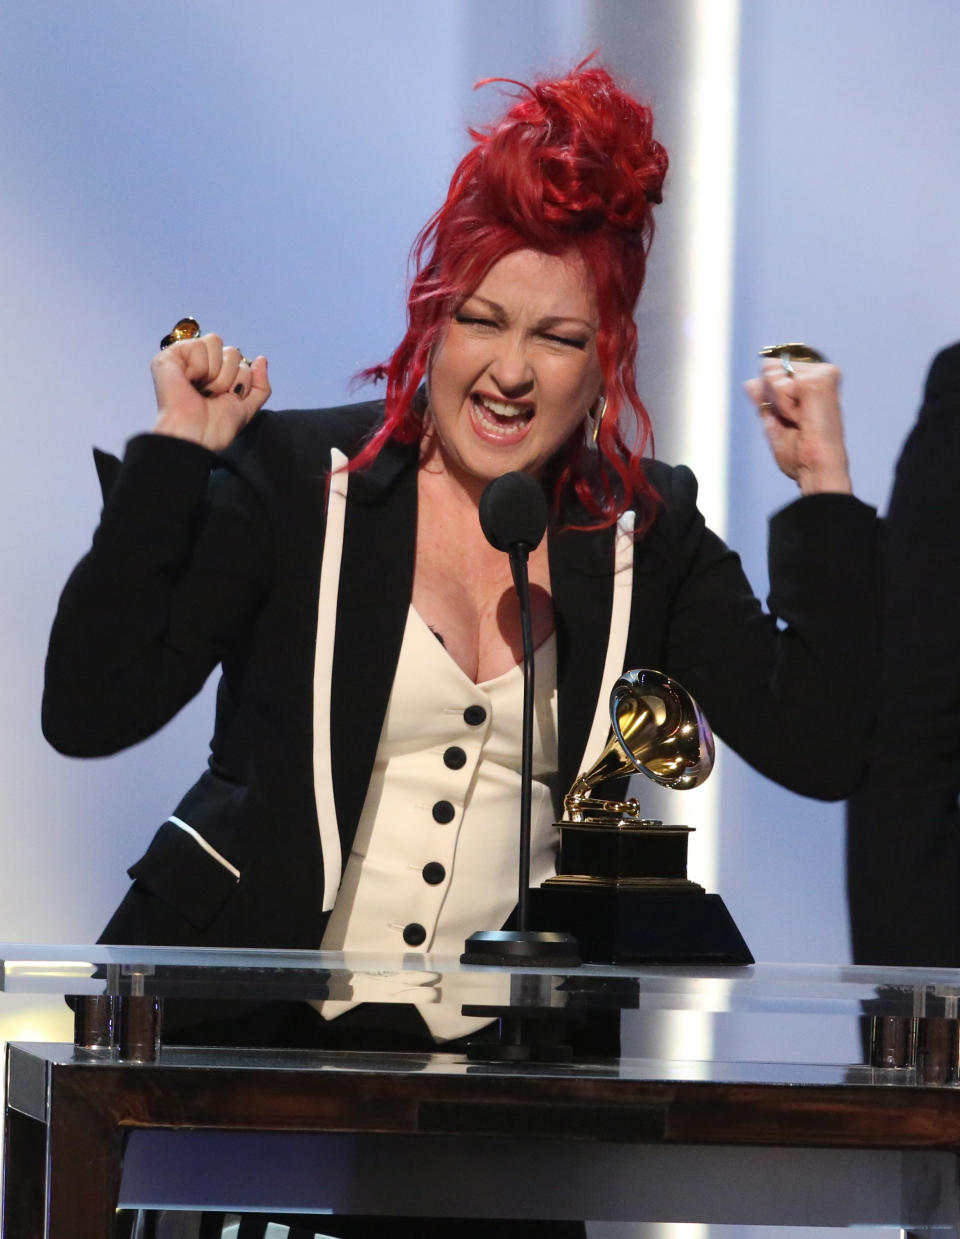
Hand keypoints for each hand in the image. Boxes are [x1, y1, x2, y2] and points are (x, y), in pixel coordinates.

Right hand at [150, 333, 270, 451]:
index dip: (241, 381)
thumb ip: (260, 386)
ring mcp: (184, 359)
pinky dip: (199, 367)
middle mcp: (201, 365)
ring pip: (215, 342)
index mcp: (217, 375)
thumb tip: (261, 359)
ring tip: (202, 390)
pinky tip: (188, 381)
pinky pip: (199, 345)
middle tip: (213, 395)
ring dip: (215, 374)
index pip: (241, 361)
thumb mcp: (247, 408)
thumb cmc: (215, 428)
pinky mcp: (168, 356)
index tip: (226, 398)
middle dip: (229, 377)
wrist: (196, 436)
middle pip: (232, 351)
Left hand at [744, 358, 851, 494]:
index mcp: (814, 380)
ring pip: (771, 373)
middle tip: (795, 421)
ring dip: (778, 404)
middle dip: (771, 397)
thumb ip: (764, 401)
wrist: (815, 468)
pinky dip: (783, 406)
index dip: (770, 397)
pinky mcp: (820, 379)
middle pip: (768, 367)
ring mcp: (822, 373)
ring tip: (800, 420)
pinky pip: (780, 385)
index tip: (791, 419)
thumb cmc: (800, 454)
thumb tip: (750, 382)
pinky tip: (802, 418)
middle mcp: (821, 372)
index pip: (772, 369)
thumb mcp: (775, 423)